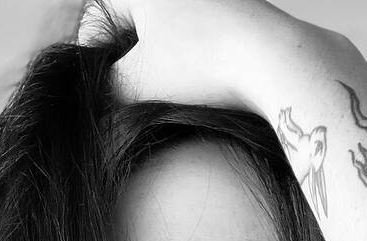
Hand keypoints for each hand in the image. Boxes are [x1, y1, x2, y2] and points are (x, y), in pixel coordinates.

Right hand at [77, 0, 308, 109]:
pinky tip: (199, 85)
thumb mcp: (141, 82)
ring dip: (158, 63)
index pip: (99, 17)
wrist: (275, 58)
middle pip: (133, 23)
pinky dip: (190, 59)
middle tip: (126, 97)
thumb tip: (99, 104)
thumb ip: (108, 91)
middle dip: (126, 60)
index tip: (96, 90)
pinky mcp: (237, 11)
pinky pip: (198, 36)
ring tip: (164, 95)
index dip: (92, 56)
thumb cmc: (203, 63)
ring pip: (166, 31)